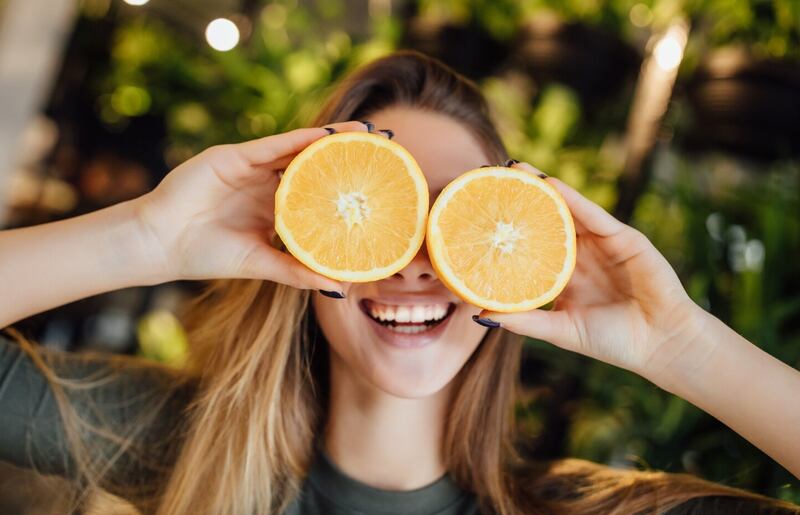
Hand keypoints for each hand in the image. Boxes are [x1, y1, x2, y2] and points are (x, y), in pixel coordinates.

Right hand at [131, 121, 372, 290]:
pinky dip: (302, 139)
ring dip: (331, 139)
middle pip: (315, 165)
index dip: (346, 186)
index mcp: (274, 207)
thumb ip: (296, 272)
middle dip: (347, 157)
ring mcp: (252, 168)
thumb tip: (337, 288)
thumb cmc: (206, 255)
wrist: (160, 244)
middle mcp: (267, 184)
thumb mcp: (261, 263)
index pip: (318, 192)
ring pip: (300, 148)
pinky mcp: (235, 156)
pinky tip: (328, 134)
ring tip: (366, 134)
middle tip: (385, 150)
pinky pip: (275, 145)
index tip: (379, 185)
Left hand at [478, 162, 704, 378]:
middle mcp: (579, 255)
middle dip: (521, 199)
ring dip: (543, 188)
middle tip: (490, 176)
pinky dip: (573, 199)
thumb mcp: (561, 331)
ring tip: (515, 169)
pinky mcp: (624, 238)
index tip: (478, 214)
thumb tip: (480, 314)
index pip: (530, 246)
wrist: (661, 344)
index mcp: (563, 275)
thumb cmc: (613, 341)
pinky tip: (551, 184)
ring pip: (567, 210)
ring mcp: (601, 244)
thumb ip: (525, 321)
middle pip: (545, 220)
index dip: (507, 230)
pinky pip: (594, 215)